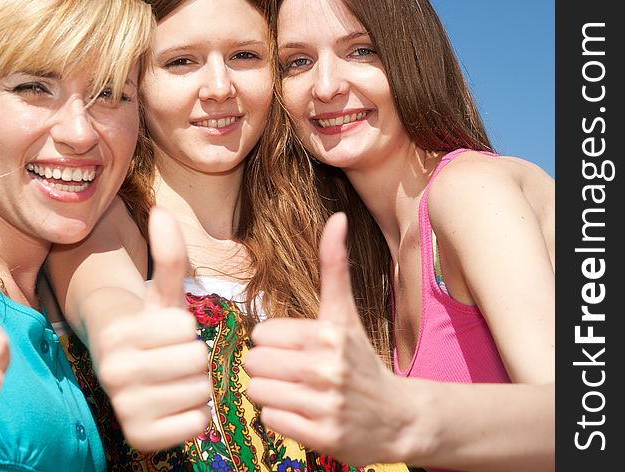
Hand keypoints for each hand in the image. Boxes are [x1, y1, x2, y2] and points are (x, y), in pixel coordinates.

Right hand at [95, 206, 210, 451]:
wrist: (126, 369)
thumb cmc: (150, 325)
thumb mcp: (161, 291)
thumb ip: (166, 253)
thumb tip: (162, 210)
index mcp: (118, 334)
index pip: (187, 329)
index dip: (185, 328)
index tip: (165, 333)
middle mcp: (113, 374)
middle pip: (196, 360)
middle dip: (192, 357)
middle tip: (171, 358)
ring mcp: (124, 410)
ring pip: (199, 391)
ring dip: (195, 385)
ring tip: (171, 379)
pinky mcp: (140, 439)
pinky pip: (197, 423)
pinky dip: (194, 414)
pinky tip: (172, 404)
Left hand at [244, 213, 412, 466]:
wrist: (400, 419)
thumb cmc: (361, 360)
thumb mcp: (346, 312)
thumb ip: (335, 265)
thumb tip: (337, 217)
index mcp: (328, 333)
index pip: (260, 334)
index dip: (273, 343)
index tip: (295, 349)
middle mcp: (326, 367)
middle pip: (254, 362)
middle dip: (268, 368)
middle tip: (294, 374)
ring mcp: (325, 403)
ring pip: (257, 391)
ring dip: (271, 393)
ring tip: (297, 393)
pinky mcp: (322, 435)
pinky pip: (270, 419)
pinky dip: (281, 418)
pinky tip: (303, 414)